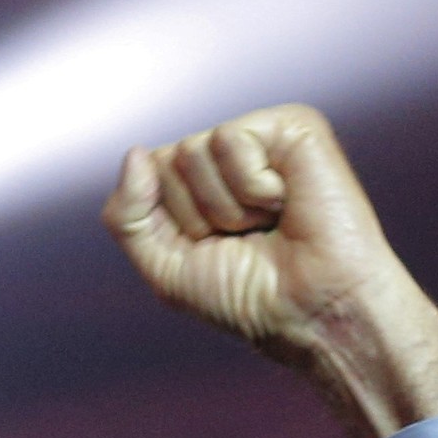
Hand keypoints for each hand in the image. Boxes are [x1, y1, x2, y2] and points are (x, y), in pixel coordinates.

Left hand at [103, 104, 437, 437]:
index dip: (172, 224)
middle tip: (247, 238)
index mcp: (198, 181)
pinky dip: (252, 187)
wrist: (311, 310)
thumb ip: (126, 215)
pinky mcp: (293, 127)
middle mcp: (228, 154)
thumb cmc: (248, 296)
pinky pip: (231, 140)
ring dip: (226, 206)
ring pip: (193, 150)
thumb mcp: (164, 267)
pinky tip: (286, 202)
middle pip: (166, 162)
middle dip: (198, 215)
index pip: (144, 176)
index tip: (215, 249)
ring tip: (269, 223)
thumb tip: (136, 152)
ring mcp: (261, 137)